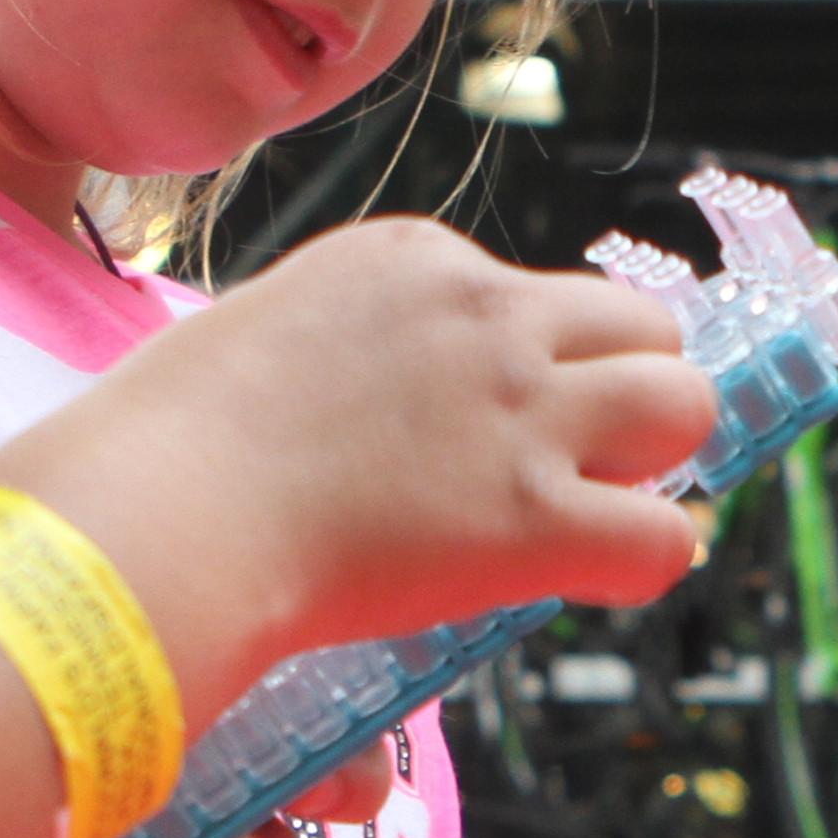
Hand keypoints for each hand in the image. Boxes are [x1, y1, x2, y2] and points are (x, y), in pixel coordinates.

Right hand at [0, 216, 712, 715]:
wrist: (153, 515)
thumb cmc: (167, 450)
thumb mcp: (268, 344)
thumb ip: (348, 362)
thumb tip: (378, 431)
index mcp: (414, 258)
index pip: (535, 294)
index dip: (534, 368)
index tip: (490, 426)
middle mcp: (484, 313)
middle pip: (641, 326)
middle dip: (624, 394)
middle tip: (574, 467)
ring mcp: (517, 408)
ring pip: (684, 404)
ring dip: (654, 465)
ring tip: (592, 516)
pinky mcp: (529, 513)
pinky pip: (663, 535)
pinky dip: (646, 561)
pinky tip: (591, 578)